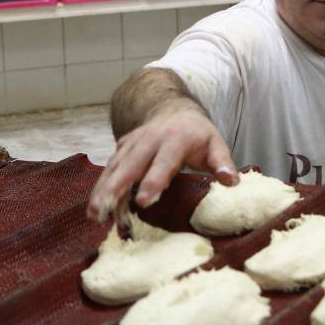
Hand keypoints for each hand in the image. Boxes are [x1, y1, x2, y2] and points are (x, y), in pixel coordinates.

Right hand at [86, 109, 238, 222]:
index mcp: (176, 138)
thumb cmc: (198, 135)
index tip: (144, 201)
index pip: (163, 162)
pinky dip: (101, 187)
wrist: (175, 111)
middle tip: (103, 209)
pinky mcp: (122, 148)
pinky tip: (95, 209)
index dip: (153, 181)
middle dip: (116, 186)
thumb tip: (231, 182)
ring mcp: (133, 142)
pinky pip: (109, 168)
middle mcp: (150, 138)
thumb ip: (223, 162)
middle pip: (130, 163)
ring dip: (102, 189)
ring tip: (93, 214)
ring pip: (114, 166)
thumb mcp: (216, 144)